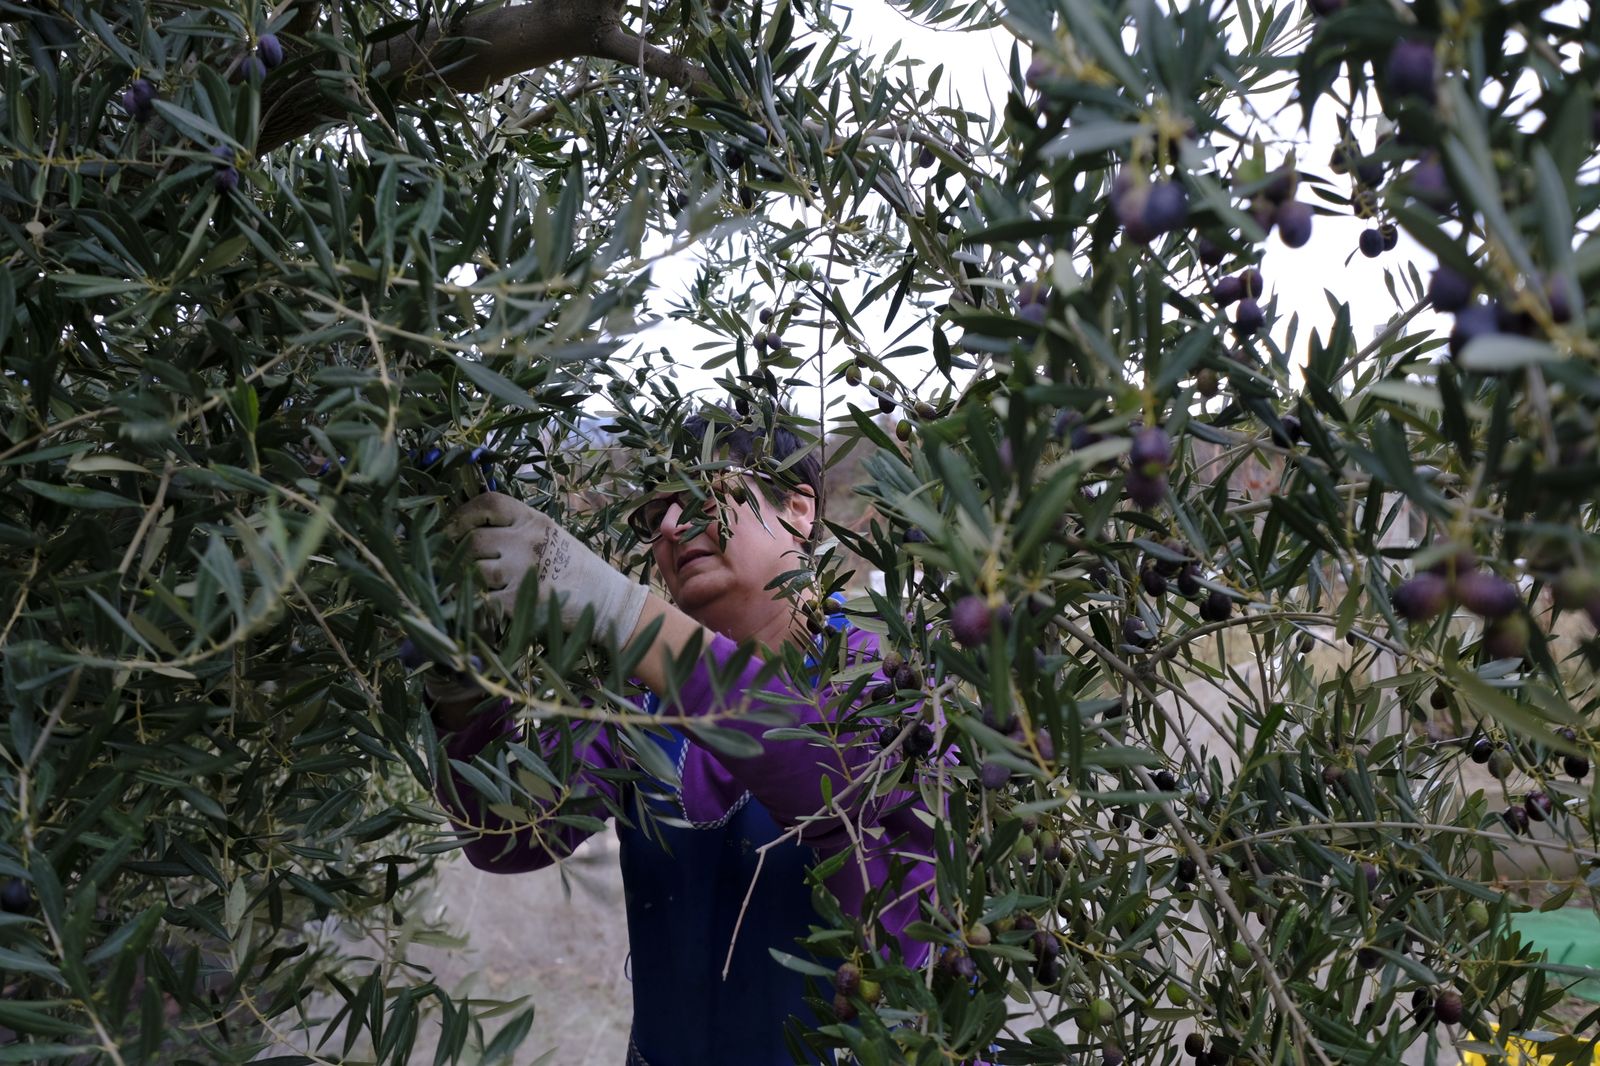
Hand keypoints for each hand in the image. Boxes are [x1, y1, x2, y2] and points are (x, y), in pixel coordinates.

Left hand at [450, 492, 648, 646]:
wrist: (606, 602)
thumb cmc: (576, 568)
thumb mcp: (552, 536)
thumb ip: (517, 530)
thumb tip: (471, 532)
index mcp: (534, 520)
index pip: (488, 503)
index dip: (464, 514)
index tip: (453, 528)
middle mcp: (526, 541)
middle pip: (473, 540)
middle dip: (459, 553)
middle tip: (456, 564)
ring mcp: (521, 571)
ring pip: (473, 570)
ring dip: (466, 581)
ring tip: (469, 586)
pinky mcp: (518, 602)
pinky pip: (482, 600)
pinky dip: (476, 604)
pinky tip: (480, 606)